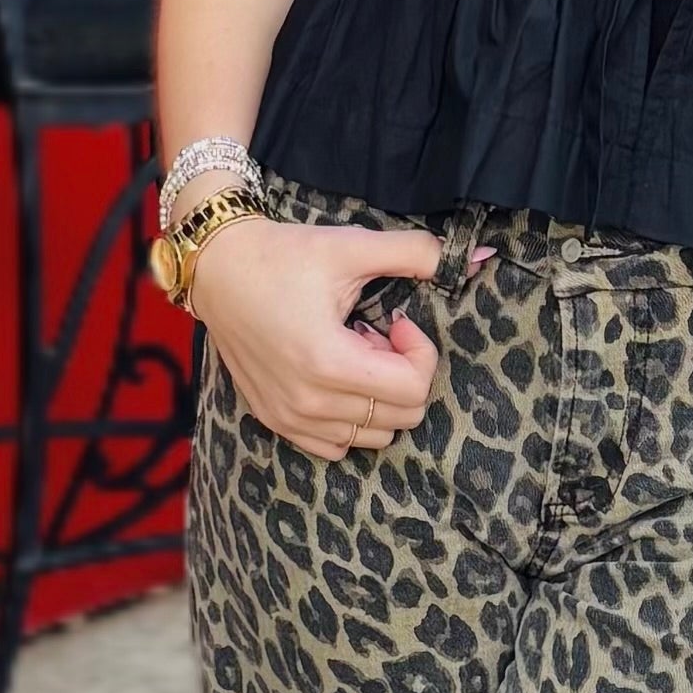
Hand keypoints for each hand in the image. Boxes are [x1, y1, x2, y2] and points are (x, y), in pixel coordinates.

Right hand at [187, 219, 447, 458]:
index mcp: (328, 362)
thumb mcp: (351, 246)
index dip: (421, 353)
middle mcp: (308, 401)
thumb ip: (416, 253)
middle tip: (376, 336)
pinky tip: (336, 379)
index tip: (398, 323)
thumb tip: (476, 258)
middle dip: (403, 374)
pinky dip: (352, 420)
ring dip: (378, 398)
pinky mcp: (276, 421)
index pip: (413, 390)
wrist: (217, 268)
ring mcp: (289, 418)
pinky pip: (337, 446)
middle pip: (401, 417)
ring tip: (355, 355)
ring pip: (373, 436)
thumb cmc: (282, 255)